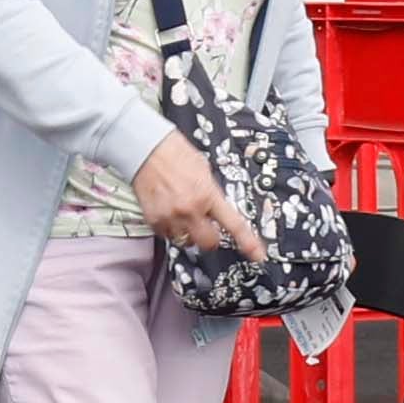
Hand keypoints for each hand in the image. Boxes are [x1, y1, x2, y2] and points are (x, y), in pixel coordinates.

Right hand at [131, 130, 253, 259]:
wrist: (145, 148)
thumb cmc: (174, 152)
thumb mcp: (204, 170)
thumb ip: (211, 193)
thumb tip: (216, 208)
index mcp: (207, 194)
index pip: (234, 225)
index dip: (248, 243)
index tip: (258, 255)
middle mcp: (190, 209)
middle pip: (209, 243)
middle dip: (211, 238)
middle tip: (208, 228)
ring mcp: (171, 217)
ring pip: (186, 242)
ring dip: (189, 233)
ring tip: (183, 214)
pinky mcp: (154, 220)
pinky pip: (167, 235)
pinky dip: (171, 228)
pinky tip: (169, 211)